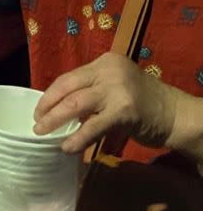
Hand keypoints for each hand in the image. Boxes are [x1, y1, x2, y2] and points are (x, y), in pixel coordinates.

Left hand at [33, 53, 175, 153]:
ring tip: (43, 133)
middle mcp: (109, 71)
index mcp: (104, 62)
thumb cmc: (141, 102)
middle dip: (48, 107)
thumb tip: (57, 107)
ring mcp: (117, 89)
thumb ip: (91, 90)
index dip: (50, 95)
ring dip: (55, 120)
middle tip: (36, 124)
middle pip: (68, 87)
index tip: (39, 110)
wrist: (174, 114)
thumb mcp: (114, 87)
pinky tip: (67, 147)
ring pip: (75, 104)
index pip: (69, 77)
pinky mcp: (124, 111)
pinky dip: (77, 138)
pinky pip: (93, 126)